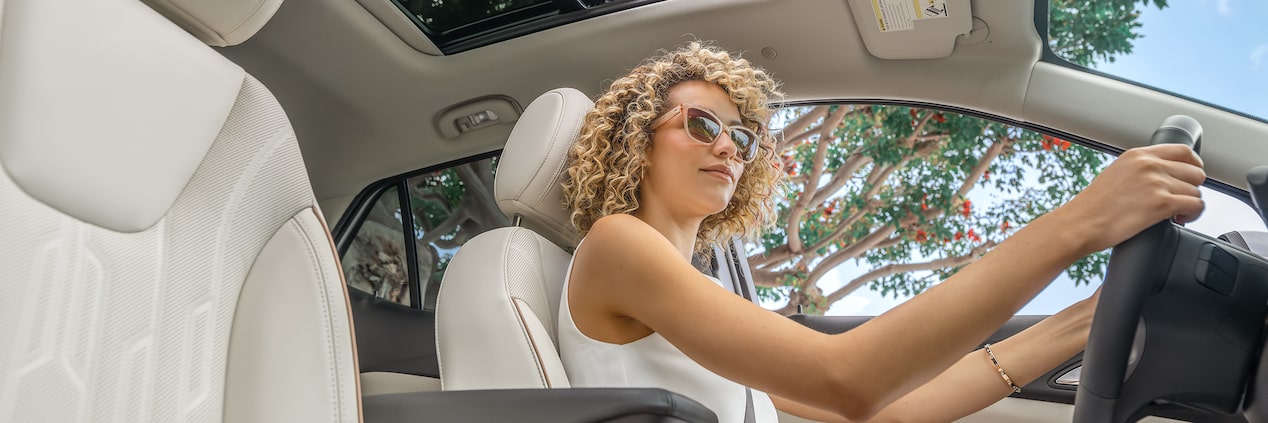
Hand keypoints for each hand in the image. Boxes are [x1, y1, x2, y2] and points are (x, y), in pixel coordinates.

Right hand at [1058, 144, 1205, 253]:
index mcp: (1138, 155)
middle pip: (1194, 171)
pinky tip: (1180, 218)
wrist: (1080, 223)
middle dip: (1191, 187)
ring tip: (1176, 212)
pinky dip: (1193, 214)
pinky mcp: (1161, 203)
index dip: (1193, 165)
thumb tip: (1162, 177)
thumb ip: (1140, 169)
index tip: (1191, 176)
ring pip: (1196, 190)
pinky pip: (1196, 205)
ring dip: (1190, 203)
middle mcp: (1149, 165)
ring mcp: (1156, 183)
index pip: (1183, 151)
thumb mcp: (1116, 174)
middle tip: (1179, 199)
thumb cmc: (1092, 206)